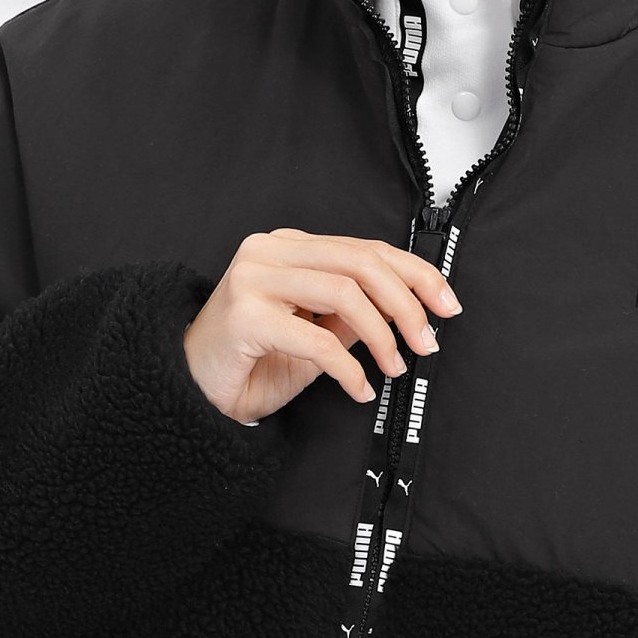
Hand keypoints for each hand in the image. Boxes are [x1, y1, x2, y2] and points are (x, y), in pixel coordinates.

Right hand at [181, 228, 463, 425]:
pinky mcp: (245, 316)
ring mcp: (254, 279)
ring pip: (345, 293)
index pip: (365, 248)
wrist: (191, 390)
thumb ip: (352, 315)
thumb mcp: (315, 333)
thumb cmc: (251, 362)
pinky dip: (349, 369)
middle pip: (362, 263)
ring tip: (394, 366)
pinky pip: (317, 340)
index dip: (416, 273)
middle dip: (407, 304)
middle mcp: (269, 252)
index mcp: (288, 247)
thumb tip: (405, 310)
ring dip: (382, 336)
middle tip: (427, 341)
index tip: (447, 303)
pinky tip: (358, 389)